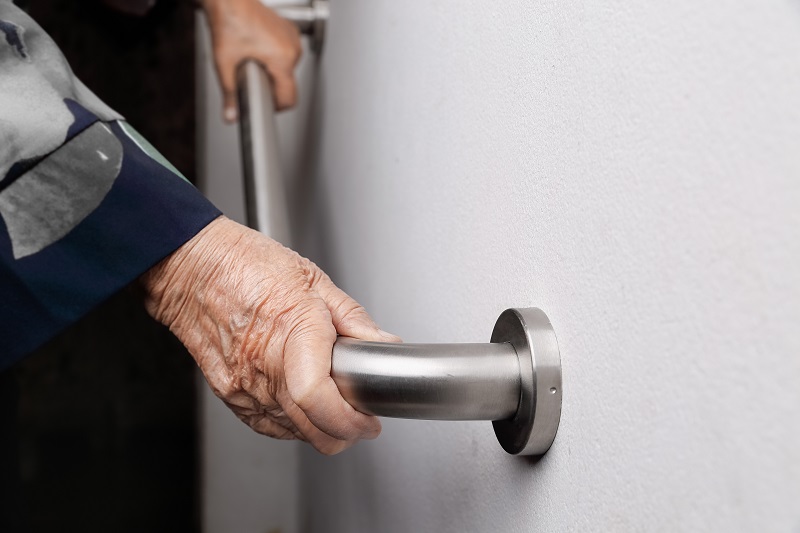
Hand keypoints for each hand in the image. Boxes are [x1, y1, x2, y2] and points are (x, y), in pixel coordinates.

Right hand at [140, 217, 399, 453]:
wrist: (191, 268)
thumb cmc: (245, 264)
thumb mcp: (312, 278)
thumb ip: (351, 317)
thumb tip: (383, 343)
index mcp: (293, 330)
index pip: (319, 398)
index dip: (350, 420)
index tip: (368, 419)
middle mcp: (265, 364)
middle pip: (311, 428)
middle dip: (345, 432)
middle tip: (361, 420)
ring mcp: (243, 383)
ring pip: (292, 432)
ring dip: (320, 429)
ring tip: (334, 406)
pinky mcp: (228, 393)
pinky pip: (267, 425)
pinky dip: (292, 425)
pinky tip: (303, 408)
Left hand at [202, 0, 301, 120]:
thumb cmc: (229, 21)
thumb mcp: (225, 64)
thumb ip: (230, 93)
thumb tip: (232, 115)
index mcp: (283, 58)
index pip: (290, 98)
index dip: (275, 107)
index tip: (263, 103)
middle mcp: (293, 48)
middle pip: (287, 85)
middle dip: (270, 85)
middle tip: (249, 73)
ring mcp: (294, 39)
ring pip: (287, 70)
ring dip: (272, 71)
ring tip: (253, 58)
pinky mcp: (291, 32)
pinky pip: (287, 55)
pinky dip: (274, 58)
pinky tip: (259, 49)